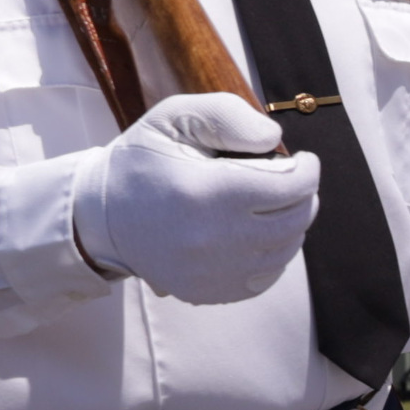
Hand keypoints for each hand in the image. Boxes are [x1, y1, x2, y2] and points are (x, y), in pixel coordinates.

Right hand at [71, 93, 320, 303]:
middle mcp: (213, 239)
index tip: (302, 160)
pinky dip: (273, 253)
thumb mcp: (175, 117)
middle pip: (296, 219)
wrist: (101, 215)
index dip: (308, 169)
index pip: (292, 185)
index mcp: (207, 191)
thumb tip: (274, 140)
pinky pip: (266, 277)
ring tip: (273, 204)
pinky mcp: (208, 292)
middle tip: (290, 180)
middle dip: (303, 195)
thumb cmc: (143, 160)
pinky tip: (256, 232)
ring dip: (291, 223)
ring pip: (286, 250)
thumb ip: (228, 116)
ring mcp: (211, 273)